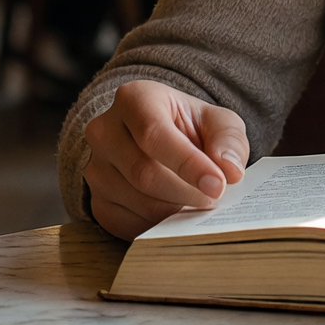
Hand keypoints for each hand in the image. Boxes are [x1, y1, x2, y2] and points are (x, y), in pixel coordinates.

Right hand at [83, 79, 249, 240]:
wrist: (157, 140)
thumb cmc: (188, 128)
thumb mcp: (216, 121)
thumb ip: (228, 140)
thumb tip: (229, 170)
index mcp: (133, 99)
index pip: (154, 134)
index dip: (188, 164)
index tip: (218, 185)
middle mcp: (104, 131)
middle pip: (144, 174)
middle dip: (186, 192)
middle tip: (214, 197)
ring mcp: (95, 168)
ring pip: (138, 202)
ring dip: (176, 210)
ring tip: (197, 201)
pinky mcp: (96, 201)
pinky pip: (129, 224)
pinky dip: (160, 225)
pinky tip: (176, 212)